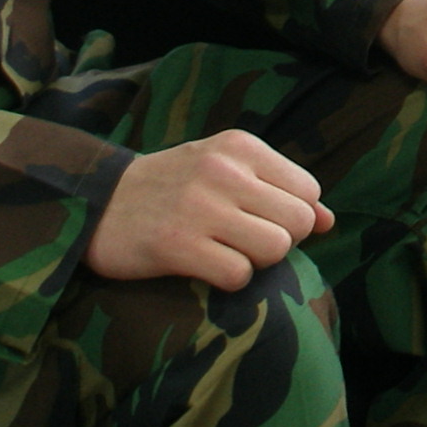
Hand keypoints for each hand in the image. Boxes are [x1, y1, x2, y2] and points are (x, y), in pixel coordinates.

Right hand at [87, 130, 332, 290]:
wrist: (97, 201)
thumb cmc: (173, 187)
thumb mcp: (226, 170)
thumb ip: (280, 190)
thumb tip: (328, 221)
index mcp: (240, 146)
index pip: (308, 190)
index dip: (293, 215)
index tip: (262, 220)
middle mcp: (224, 170)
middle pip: (298, 221)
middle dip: (280, 240)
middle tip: (245, 241)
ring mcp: (200, 207)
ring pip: (275, 248)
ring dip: (258, 261)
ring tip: (228, 252)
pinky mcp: (177, 245)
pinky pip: (239, 275)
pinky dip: (231, 280)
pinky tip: (207, 267)